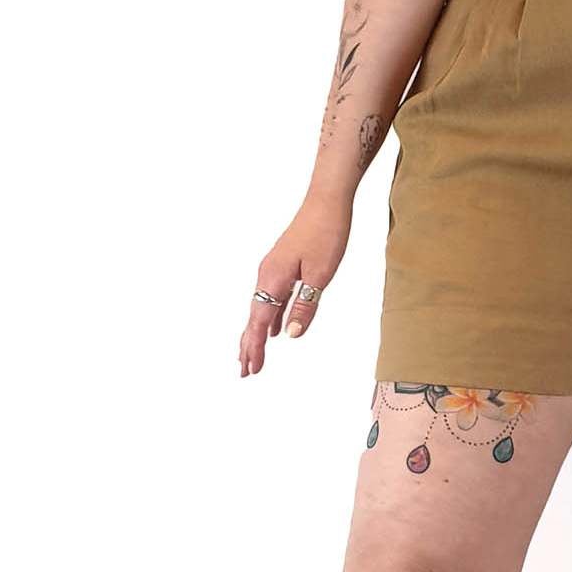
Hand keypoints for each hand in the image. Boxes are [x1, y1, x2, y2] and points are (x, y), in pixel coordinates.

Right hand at [239, 194, 352, 377]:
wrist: (326, 201)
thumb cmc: (326, 234)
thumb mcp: (320, 276)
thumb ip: (304, 306)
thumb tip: (290, 335)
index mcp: (273, 279)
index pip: (260, 322)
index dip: (256, 347)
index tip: (251, 368)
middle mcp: (267, 275)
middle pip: (254, 318)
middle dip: (249, 345)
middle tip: (245, 371)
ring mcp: (272, 270)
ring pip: (261, 308)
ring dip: (257, 333)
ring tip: (253, 355)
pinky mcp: (281, 266)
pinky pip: (270, 298)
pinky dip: (269, 317)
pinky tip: (275, 329)